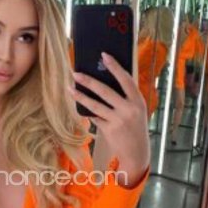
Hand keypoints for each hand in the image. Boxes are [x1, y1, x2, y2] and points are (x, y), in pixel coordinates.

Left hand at [68, 52, 149, 187]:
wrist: (137, 152)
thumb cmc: (136, 128)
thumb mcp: (137, 111)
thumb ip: (126, 98)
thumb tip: (106, 81)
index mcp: (138, 101)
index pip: (126, 79)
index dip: (115, 67)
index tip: (104, 55)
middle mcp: (129, 109)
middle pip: (105, 91)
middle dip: (89, 81)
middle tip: (75, 73)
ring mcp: (118, 120)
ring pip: (95, 105)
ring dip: (80, 96)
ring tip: (70, 88)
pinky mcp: (109, 130)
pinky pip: (94, 117)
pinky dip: (87, 112)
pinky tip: (79, 106)